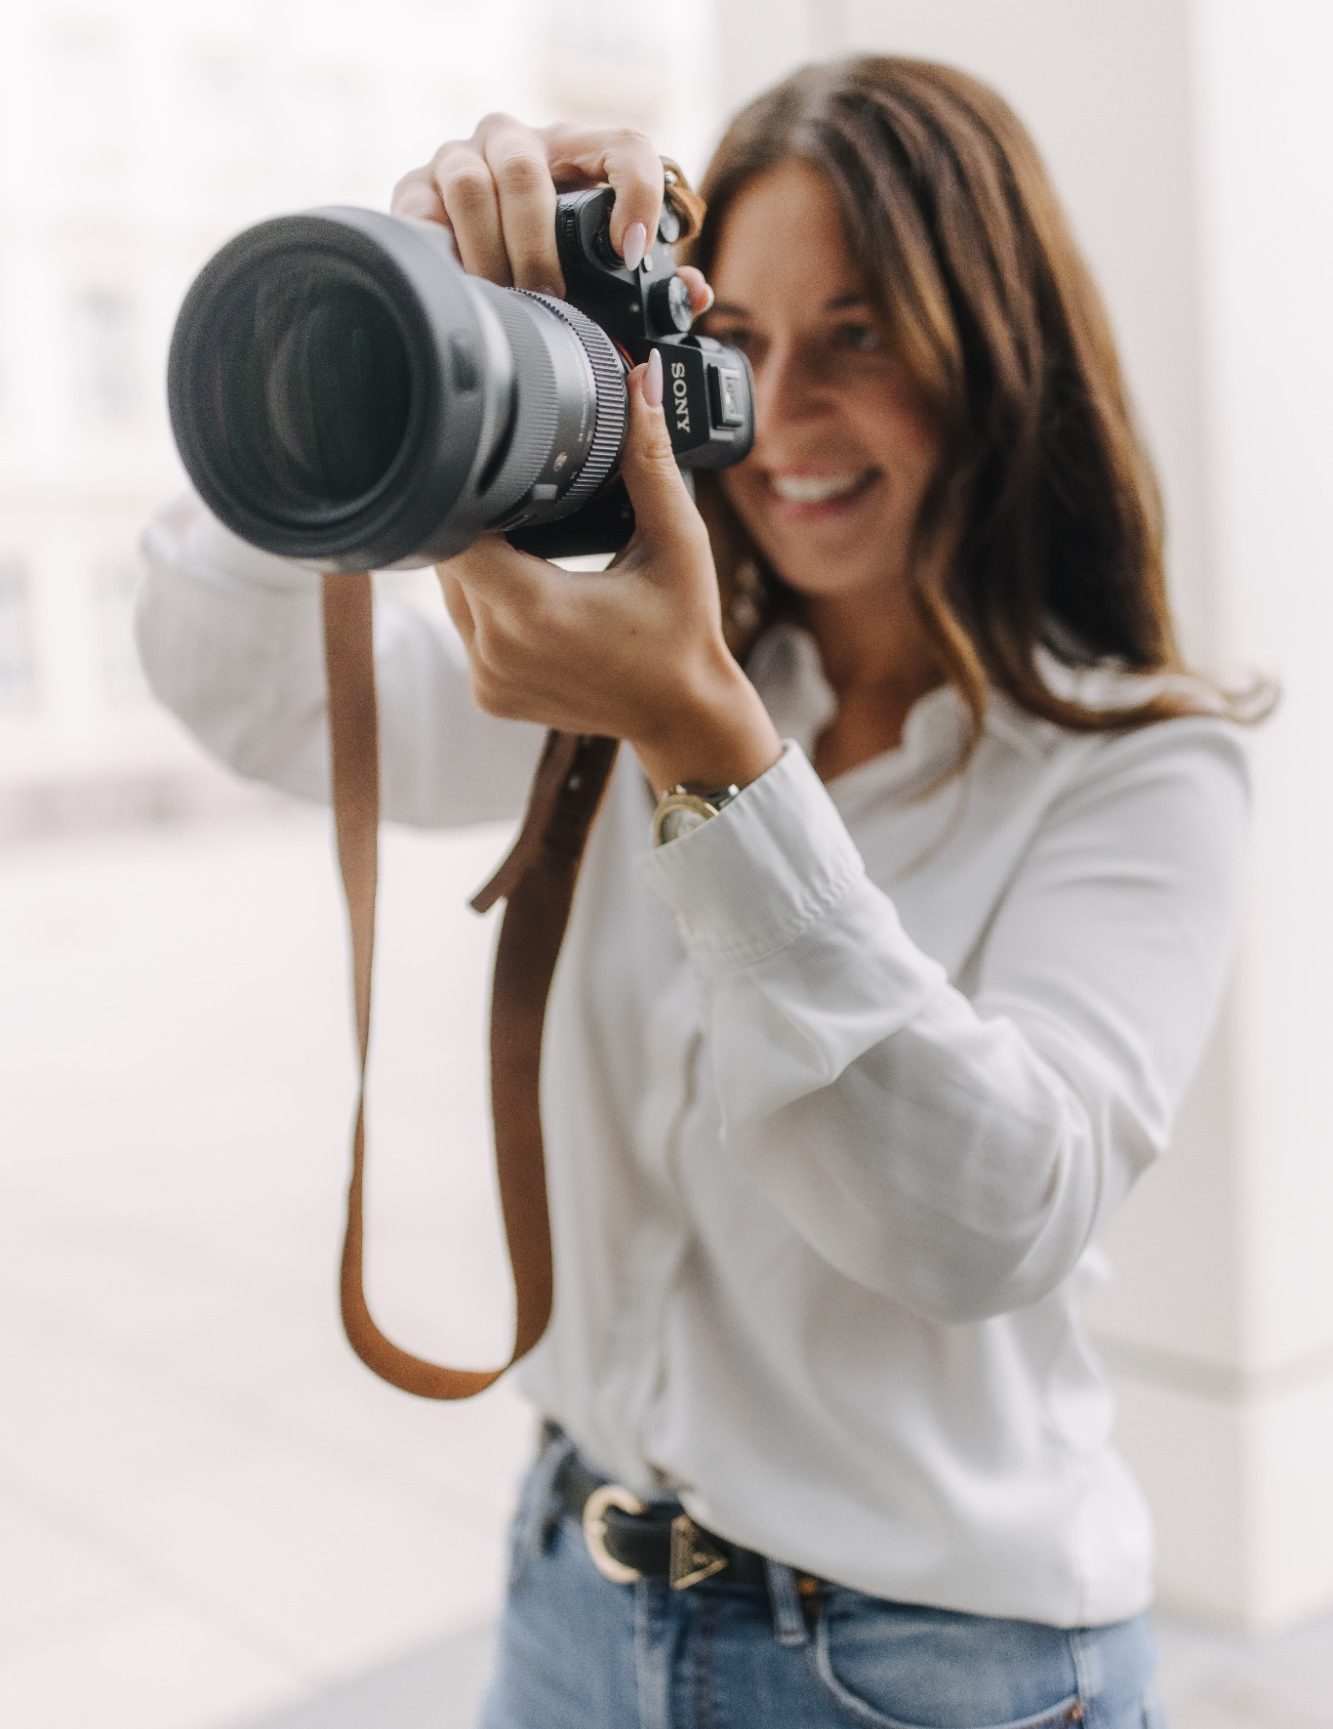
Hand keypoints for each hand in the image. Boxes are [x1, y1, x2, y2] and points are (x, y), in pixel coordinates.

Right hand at [390, 112, 711, 310]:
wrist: (460, 266)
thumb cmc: (544, 266)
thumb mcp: (597, 271)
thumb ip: (650, 283)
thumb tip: (693, 294)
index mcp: (578, 154)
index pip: (623, 147)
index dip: (636, 195)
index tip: (632, 255)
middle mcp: (518, 143)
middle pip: (527, 170)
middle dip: (539, 245)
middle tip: (551, 299)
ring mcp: (461, 159)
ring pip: (471, 185)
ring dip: (489, 251)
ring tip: (503, 301)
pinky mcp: (415, 189)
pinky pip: (423, 212)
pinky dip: (442, 252)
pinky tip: (460, 285)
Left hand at [436, 352, 781, 792]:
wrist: (682, 715)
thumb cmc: (683, 631)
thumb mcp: (677, 541)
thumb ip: (649, 461)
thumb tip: (638, 383)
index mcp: (533, 609)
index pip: (452, 532)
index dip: (464, 496)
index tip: (493, 472)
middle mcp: (497, 649)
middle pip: (447, 559)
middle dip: (475, 525)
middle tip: (521, 503)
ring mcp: (487, 678)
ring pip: (451, 595)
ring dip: (477, 565)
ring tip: (527, 546)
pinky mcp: (487, 696)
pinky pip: (466, 631)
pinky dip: (486, 607)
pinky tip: (531, 597)